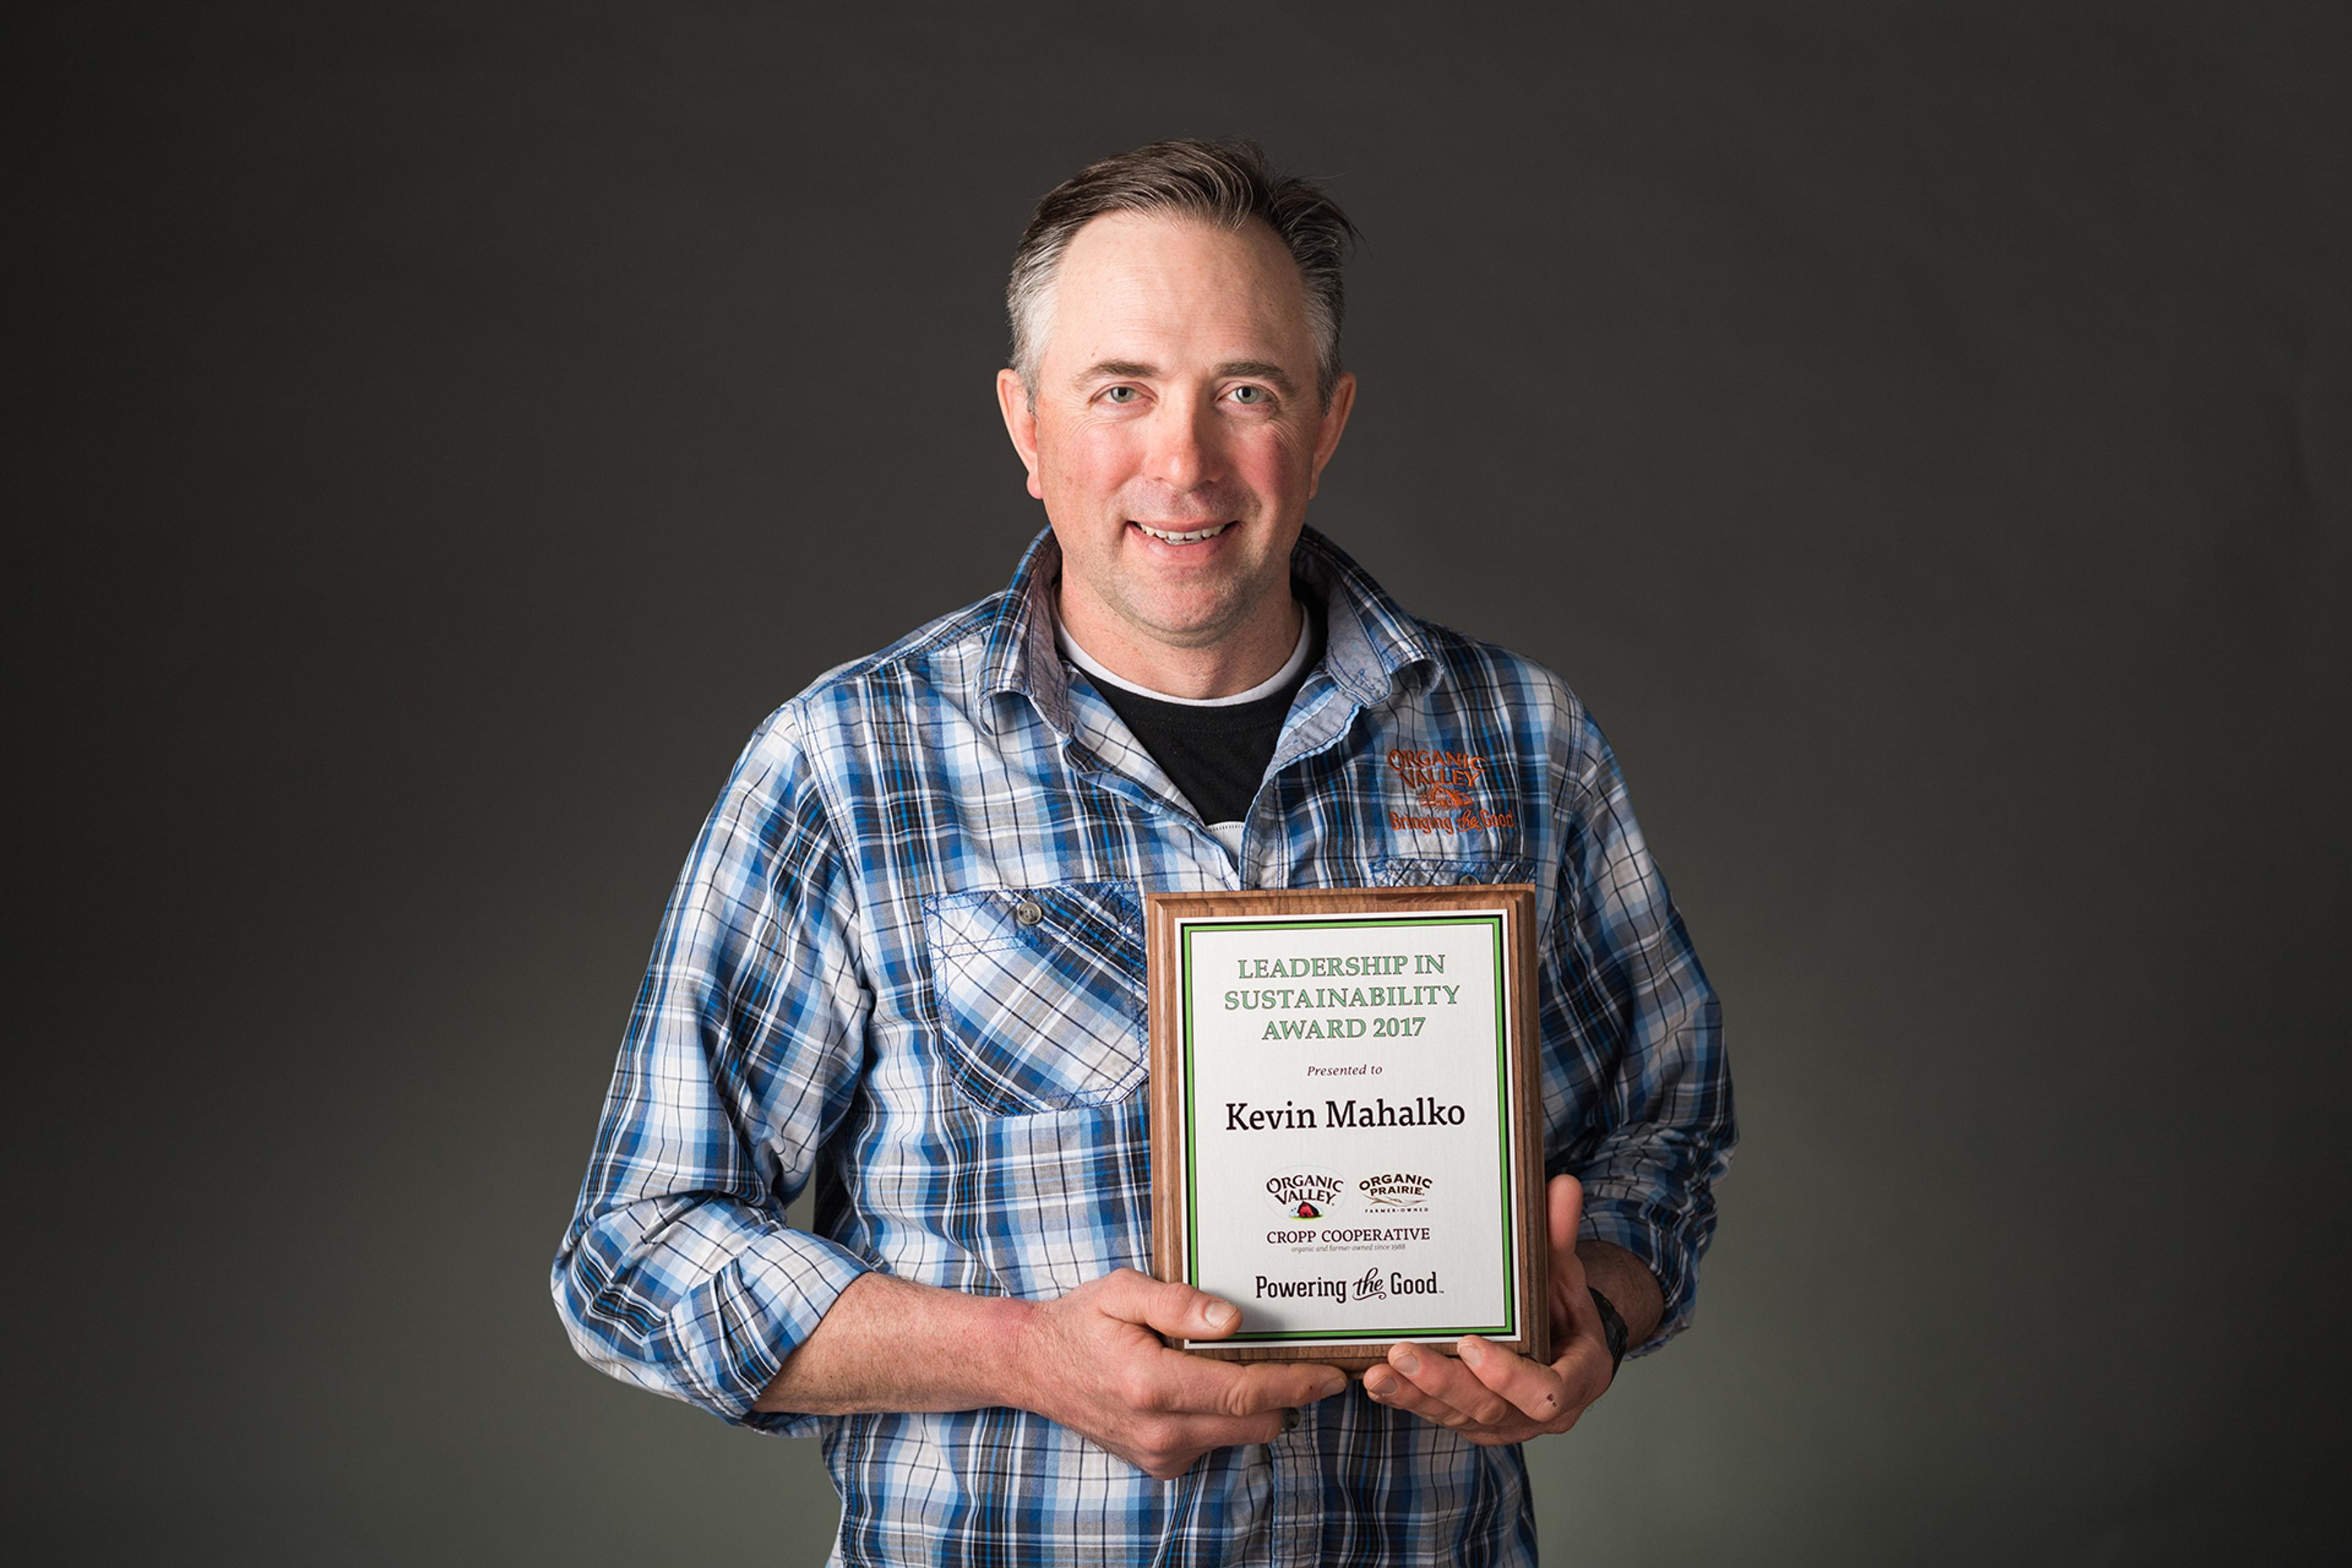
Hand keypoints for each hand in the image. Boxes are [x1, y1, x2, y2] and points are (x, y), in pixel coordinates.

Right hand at [1018, 1268, 1347, 1478]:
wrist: (1033, 1367)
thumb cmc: (1081, 1322)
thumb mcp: (1121, 1291)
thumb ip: (1177, 1302)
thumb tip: (1233, 1321)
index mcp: (1151, 1384)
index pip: (1245, 1391)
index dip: (1297, 1382)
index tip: (1333, 1371)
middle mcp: (1159, 1431)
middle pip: (1256, 1421)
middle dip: (1292, 1395)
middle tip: (1316, 1362)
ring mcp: (1159, 1454)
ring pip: (1241, 1435)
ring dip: (1262, 1406)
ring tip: (1268, 1366)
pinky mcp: (1159, 1465)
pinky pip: (1216, 1441)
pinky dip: (1229, 1416)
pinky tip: (1219, 1383)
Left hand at [1360, 1175, 1617, 1443]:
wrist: (1562, 1343)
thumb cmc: (1562, 1308)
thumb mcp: (1565, 1273)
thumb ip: (1560, 1236)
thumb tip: (1561, 1186)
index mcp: (1576, 1379)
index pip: (1547, 1393)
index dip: (1509, 1376)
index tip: (1469, 1344)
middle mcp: (1537, 1411)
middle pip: (1490, 1408)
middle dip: (1444, 1382)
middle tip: (1404, 1353)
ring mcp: (1503, 1421)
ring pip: (1459, 1416)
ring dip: (1416, 1394)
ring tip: (1379, 1372)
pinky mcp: (1471, 1419)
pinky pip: (1437, 1414)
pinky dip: (1407, 1399)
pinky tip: (1378, 1382)